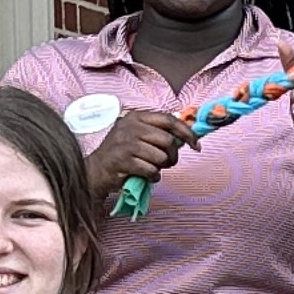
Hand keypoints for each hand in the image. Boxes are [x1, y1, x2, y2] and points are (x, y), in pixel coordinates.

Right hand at [79, 102, 193, 205]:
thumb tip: (186, 135)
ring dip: (161, 167)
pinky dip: (153, 177)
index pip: (169, 119)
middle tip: (168, 163)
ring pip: (160, 157)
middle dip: (173, 156)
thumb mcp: (136, 135)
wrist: (96, 170)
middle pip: (168, 141)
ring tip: (152, 168)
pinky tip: (145, 176)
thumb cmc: (122, 153)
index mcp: (136, 117)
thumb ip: (157, 132)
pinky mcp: (123, 161)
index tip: (196, 145)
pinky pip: (151, 170)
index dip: (186, 132)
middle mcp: (130, 126)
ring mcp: (125, 143)